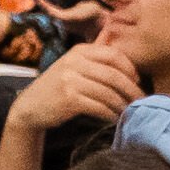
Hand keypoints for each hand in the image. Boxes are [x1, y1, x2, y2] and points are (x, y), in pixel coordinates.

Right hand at [9, 38, 138, 137]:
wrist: (30, 107)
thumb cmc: (57, 89)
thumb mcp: (73, 67)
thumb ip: (94, 61)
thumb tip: (125, 59)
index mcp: (79, 51)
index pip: (113, 55)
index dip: (130, 68)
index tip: (137, 81)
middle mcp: (74, 62)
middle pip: (113, 74)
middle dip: (130, 89)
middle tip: (140, 100)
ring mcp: (70, 80)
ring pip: (107, 92)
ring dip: (121, 104)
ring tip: (128, 112)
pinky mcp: (68, 98)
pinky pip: (98, 106)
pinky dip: (110, 114)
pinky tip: (114, 118)